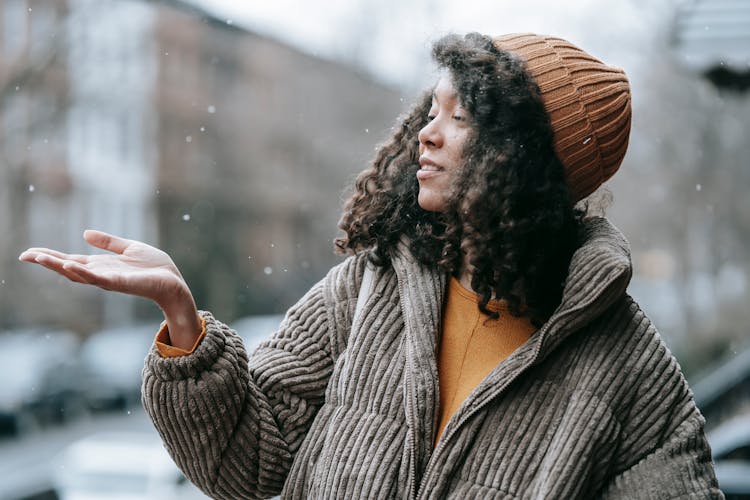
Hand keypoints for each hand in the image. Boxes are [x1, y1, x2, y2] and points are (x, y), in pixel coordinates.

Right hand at [19, 230, 201, 349]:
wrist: (174, 282)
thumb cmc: (155, 268)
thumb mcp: (130, 248)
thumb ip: (109, 242)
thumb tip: (84, 233)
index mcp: (102, 266)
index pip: (71, 260)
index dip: (51, 256)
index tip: (30, 252)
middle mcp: (101, 274)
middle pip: (68, 268)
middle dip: (47, 262)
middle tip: (25, 255)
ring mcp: (109, 280)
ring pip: (78, 274)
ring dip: (59, 266)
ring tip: (40, 258)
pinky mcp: (121, 283)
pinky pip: (98, 279)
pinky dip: (83, 273)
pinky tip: (70, 266)